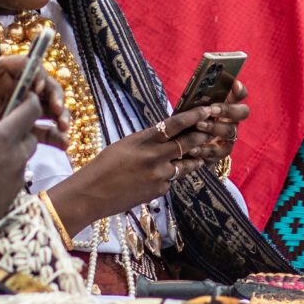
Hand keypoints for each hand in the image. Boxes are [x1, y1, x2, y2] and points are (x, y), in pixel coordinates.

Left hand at [0, 52, 61, 176]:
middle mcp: (10, 91)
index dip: (37, 74)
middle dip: (55, 97)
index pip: (25, 68)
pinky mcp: (17, 133)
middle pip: (42, 88)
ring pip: (45, 110)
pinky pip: (41, 133)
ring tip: (64, 129)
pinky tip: (64, 144)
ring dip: (60, 117)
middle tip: (57, 110)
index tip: (39, 88)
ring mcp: (15, 113)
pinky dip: (55, 137)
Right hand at [0, 60, 66, 265]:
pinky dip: (10, 167)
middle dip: (22, 127)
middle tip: (5, 125)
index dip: (30, 99)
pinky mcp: (15, 193)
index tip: (25, 94)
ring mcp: (18, 176)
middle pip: (30, 134)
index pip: (30, 110)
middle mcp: (17, 155)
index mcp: (4, 138)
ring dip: (16, 148)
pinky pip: (18, 173)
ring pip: (26, 154)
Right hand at [49, 91, 247, 234]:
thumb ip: (148, 139)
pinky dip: (172, 176)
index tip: (207, 109)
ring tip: (201, 153)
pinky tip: (164, 175)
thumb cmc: (104, 166)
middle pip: (188, 143)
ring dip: (194, 158)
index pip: (176, 124)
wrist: (91, 195)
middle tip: (212, 129)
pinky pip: (173, 180)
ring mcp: (159, 176)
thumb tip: (168, 134)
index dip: (194, 116)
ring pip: (186, 164)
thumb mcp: (125, 145)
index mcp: (144, 140)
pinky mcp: (159, 191)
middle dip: (202, 136)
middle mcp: (155, 157)